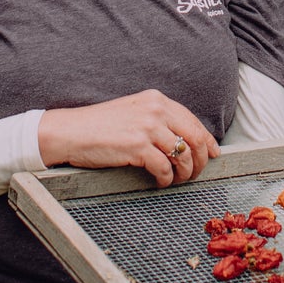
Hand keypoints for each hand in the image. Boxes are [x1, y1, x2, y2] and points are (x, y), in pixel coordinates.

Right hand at [37, 90, 219, 186]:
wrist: (70, 132)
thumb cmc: (99, 126)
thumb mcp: (133, 112)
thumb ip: (158, 120)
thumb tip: (183, 139)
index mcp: (156, 99)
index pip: (193, 121)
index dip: (207, 140)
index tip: (213, 153)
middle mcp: (155, 110)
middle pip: (194, 138)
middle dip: (201, 159)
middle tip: (197, 173)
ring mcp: (147, 127)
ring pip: (182, 155)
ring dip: (185, 172)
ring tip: (178, 180)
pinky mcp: (137, 146)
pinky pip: (164, 168)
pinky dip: (166, 179)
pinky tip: (161, 182)